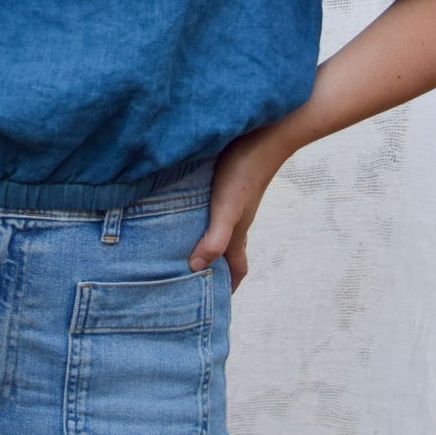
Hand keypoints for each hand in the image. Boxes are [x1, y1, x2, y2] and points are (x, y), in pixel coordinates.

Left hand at [188, 124, 291, 290]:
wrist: (263, 131)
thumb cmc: (246, 171)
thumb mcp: (227, 208)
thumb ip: (214, 238)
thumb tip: (194, 267)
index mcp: (238, 231)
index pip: (237, 267)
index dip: (228, 286)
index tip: (214, 304)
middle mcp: (234, 219)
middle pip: (224, 251)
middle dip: (210, 268)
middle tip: (185, 280)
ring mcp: (228, 200)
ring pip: (214, 229)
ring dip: (200, 241)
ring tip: (172, 249)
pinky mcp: (220, 182)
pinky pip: (206, 208)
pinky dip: (193, 217)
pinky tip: (174, 210)